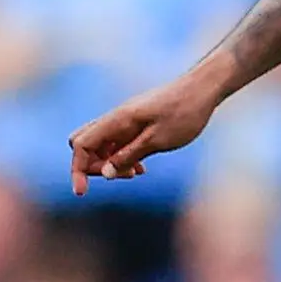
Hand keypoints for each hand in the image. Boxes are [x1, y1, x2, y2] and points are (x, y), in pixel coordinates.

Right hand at [67, 75, 217, 193]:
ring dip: (110, 163)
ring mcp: (125, 120)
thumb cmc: (184, 112)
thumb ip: (129, 156)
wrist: (202, 89)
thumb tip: (105, 173)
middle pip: (85, 144)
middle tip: (118, 176)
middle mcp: (116, 118)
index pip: (81, 145)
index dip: (77, 169)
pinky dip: (122, 157)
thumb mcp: (157, 140)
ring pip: (102, 145)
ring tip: (135, 174)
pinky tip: (141, 168)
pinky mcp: (136, 123)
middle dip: (92, 166)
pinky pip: (118, 143)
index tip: (81, 192)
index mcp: (117, 120)